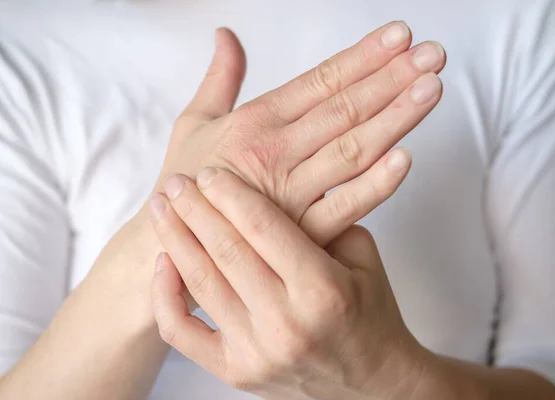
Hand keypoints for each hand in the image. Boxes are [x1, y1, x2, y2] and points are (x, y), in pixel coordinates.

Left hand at [148, 169, 427, 399]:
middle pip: (225, 250)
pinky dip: (165, 296)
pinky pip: (182, 333)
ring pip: (200, 283)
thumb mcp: (362, 257)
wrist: (371, 383)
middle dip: (194, 208)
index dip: (230, 194)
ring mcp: (256, 352)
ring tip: (161, 208)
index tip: (210, 172)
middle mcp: (285, 322)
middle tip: (176, 181)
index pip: (262, 227)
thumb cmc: (369, 313)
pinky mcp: (235, 372)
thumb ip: (325, 219)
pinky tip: (164, 263)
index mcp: (321, 289)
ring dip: (175, 239)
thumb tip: (277, 183)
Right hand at [150, 23, 444, 245]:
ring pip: (351, 150)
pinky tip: (405, 159)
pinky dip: (374, 185)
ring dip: (394, 118)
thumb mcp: (193, 121)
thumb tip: (225, 35)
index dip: (363, 57)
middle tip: (433, 54)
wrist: (168, 245)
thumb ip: (219, 79)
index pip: (320, 81)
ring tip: (431, 89)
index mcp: (254, 122)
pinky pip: (342, 208)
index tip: (400, 35)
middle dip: (392, 78)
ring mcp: (289, 194)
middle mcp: (274, 152)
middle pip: (343, 108)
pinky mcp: (297, 234)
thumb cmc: (183, 181)